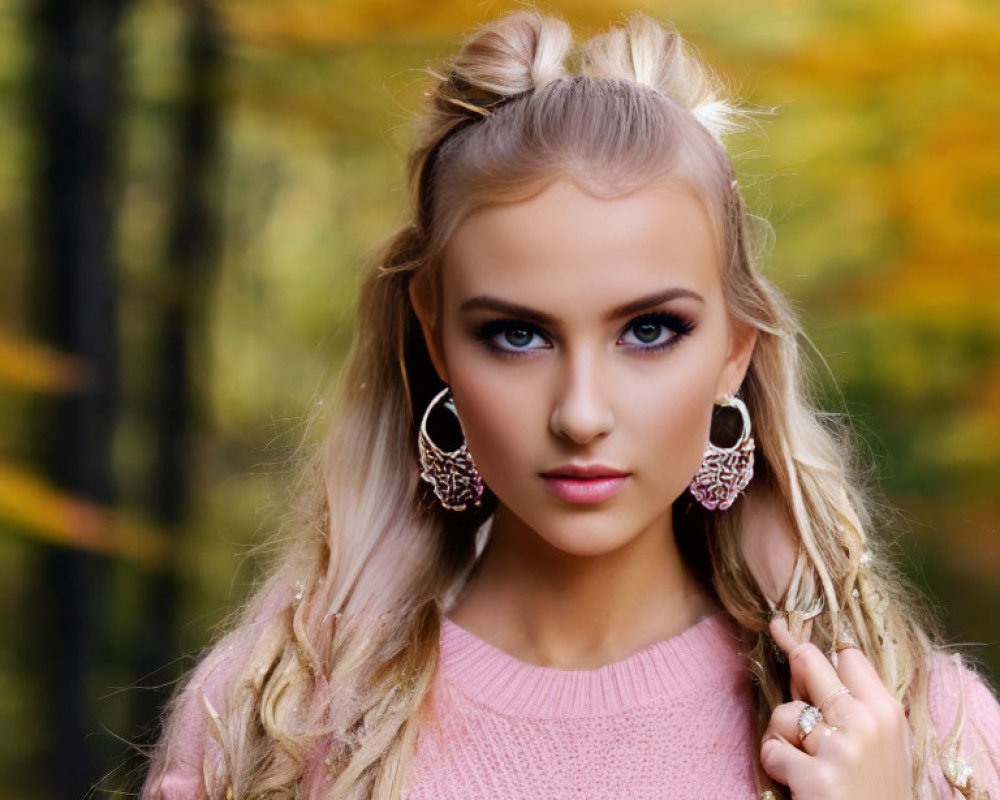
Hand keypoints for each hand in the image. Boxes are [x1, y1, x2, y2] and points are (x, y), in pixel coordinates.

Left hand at [760, 617, 912, 799]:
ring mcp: (842, 747)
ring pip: (785, 713)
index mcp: (887, 712)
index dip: (818, 653)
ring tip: (803, 762)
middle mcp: (867, 721)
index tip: (793, 639)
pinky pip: (772, 751)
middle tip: (786, 676)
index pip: (848, 655)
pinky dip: (775, 765)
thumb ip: (849, 707)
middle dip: (791, 668)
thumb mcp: (879, 744)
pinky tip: (796, 782)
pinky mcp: (817, 775)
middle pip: (808, 661)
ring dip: (782, 738)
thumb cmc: (873, 792)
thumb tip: (801, 663)